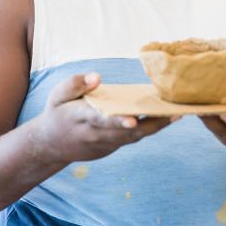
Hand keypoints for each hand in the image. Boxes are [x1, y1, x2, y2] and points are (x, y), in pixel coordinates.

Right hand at [31, 73, 174, 163]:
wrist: (50, 145)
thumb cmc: (57, 113)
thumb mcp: (56, 95)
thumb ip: (74, 84)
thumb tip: (96, 77)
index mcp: (80, 118)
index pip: (100, 120)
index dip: (117, 121)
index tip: (133, 120)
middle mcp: (94, 134)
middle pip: (125, 133)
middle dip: (149, 125)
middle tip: (172, 114)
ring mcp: (103, 145)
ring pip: (132, 138)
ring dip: (154, 127)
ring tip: (175, 114)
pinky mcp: (109, 149)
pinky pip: (131, 140)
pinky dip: (147, 130)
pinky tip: (162, 118)